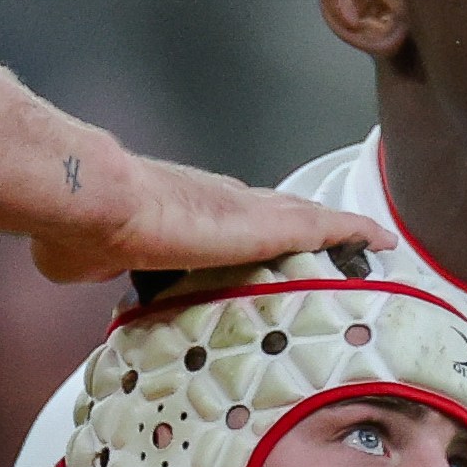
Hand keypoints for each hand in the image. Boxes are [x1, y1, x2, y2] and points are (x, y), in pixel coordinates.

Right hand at [32, 147, 378, 284]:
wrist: (93, 202)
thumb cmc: (81, 229)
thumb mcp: (85, 259)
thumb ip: (96, 264)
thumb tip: (81, 266)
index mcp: (184, 209)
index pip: (230, 220)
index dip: (255, 230)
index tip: (269, 243)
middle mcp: (224, 200)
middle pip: (278, 214)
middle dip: (305, 230)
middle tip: (336, 247)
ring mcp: (247, 210)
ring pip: (308, 219)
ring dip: (338, 233)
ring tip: (373, 248)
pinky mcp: (268, 224)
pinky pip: (327, 228)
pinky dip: (356, 232)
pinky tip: (385, 241)